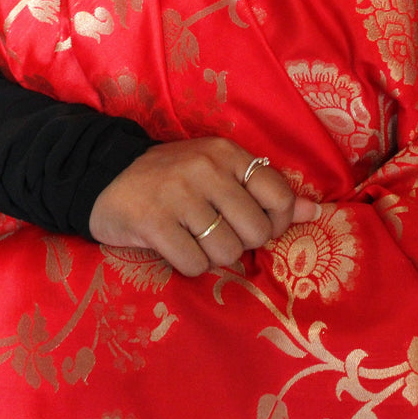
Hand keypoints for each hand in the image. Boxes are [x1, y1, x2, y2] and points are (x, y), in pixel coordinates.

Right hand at [88, 136, 320, 276]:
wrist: (102, 176)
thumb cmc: (170, 178)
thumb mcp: (218, 173)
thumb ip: (265, 191)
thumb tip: (315, 212)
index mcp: (226, 153)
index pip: (279, 195)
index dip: (275, 222)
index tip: (253, 225)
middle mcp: (205, 169)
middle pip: (255, 232)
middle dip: (240, 243)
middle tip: (216, 233)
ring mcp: (178, 194)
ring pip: (226, 252)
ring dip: (212, 257)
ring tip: (192, 239)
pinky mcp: (153, 222)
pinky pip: (194, 264)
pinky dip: (188, 265)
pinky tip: (174, 247)